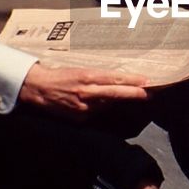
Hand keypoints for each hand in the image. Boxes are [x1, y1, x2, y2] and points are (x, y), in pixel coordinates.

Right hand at [18, 63, 148, 118]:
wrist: (38, 89)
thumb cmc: (60, 75)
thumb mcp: (80, 70)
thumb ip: (99, 77)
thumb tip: (119, 80)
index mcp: (87, 77)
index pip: (115, 79)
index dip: (132, 81)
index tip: (146, 81)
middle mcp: (87, 92)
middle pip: (116, 93)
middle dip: (134, 93)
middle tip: (150, 93)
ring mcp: (84, 107)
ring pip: (109, 104)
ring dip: (119, 100)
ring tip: (132, 95)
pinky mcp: (80, 118)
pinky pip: (98, 112)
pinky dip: (103, 107)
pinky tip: (103, 103)